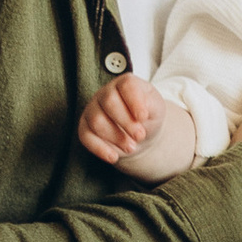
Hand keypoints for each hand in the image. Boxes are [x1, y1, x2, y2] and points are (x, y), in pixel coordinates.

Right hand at [80, 73, 197, 182]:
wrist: (139, 134)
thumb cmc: (147, 116)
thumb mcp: (156, 109)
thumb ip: (151, 106)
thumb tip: (141, 112)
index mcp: (125, 84)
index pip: (127, 85)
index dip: (134, 101)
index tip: (143, 117)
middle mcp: (106, 93)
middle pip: (109, 102)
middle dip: (126, 122)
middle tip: (140, 136)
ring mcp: (93, 109)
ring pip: (97, 121)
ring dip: (115, 137)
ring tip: (131, 147)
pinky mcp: (85, 127)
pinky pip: (86, 137)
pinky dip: (100, 149)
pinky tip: (114, 157)